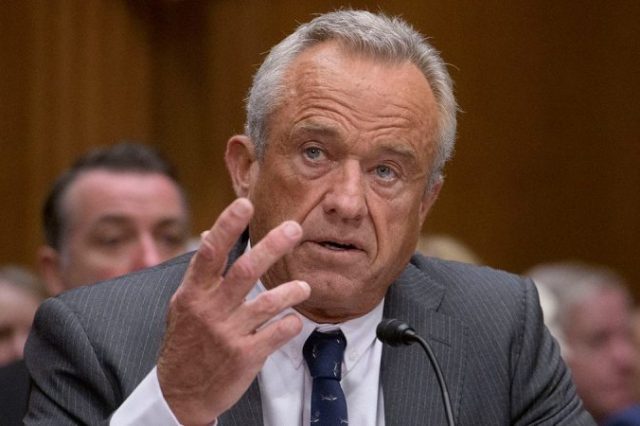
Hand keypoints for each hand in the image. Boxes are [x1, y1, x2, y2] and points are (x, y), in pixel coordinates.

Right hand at [157, 198, 309, 424]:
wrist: (180, 392)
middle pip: (246, 270)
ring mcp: (228, 334)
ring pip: (267, 302)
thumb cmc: (185, 343)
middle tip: (295, 228)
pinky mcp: (245, 356)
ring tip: (304, 286)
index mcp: (193, 294)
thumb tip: (207, 233)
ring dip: (290, 291)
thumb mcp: (183, 305)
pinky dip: (290, 324)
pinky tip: (293, 320)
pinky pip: (276, 333)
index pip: (210, 253)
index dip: (227, 226)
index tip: (245, 204)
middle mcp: (210, 310)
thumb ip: (200, 272)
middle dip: (273, 246)